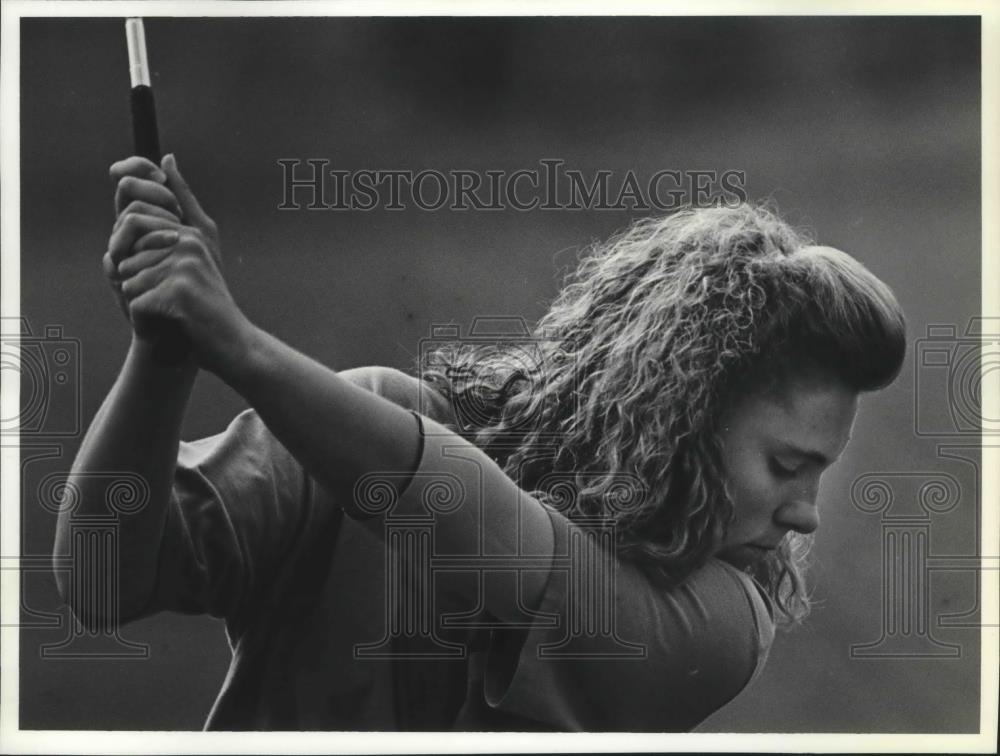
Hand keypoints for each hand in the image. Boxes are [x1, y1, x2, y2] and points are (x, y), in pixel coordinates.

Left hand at [105, 155, 252, 372]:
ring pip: (127, 279)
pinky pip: (135, 302)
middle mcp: (189, 241)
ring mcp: (184, 265)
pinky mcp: (178, 291)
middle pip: (124, 253)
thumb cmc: (209, 303)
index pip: (131, 221)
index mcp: (191, 230)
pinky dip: (145, 321)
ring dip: (141, 304)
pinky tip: (170, 326)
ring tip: (172, 314)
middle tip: (165, 300)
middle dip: (134, 281)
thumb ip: (183, 204)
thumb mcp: (198, 250)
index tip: (152, 277)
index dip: (128, 251)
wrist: (233, 344)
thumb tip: (167, 157)